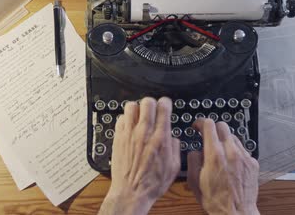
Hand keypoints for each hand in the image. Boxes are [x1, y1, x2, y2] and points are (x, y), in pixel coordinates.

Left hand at [99, 97, 180, 214]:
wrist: (131, 192)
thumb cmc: (152, 183)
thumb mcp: (174, 167)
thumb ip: (175, 148)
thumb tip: (173, 137)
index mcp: (161, 137)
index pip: (163, 106)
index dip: (166, 103)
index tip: (165, 106)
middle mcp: (144, 132)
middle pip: (147, 102)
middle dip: (151, 103)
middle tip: (152, 110)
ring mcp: (129, 134)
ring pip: (131, 106)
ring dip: (137, 109)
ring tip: (139, 116)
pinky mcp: (118, 138)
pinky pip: (120, 118)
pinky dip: (126, 119)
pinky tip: (130, 127)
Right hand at [188, 119, 259, 214]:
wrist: (236, 213)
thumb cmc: (215, 201)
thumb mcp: (194, 181)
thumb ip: (192, 160)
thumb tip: (194, 150)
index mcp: (214, 156)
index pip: (209, 125)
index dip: (201, 123)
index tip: (197, 126)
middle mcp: (231, 153)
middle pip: (222, 126)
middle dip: (213, 128)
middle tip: (207, 136)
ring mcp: (244, 157)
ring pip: (233, 136)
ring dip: (224, 140)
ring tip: (219, 151)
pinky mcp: (253, 163)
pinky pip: (243, 149)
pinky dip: (235, 151)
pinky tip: (230, 161)